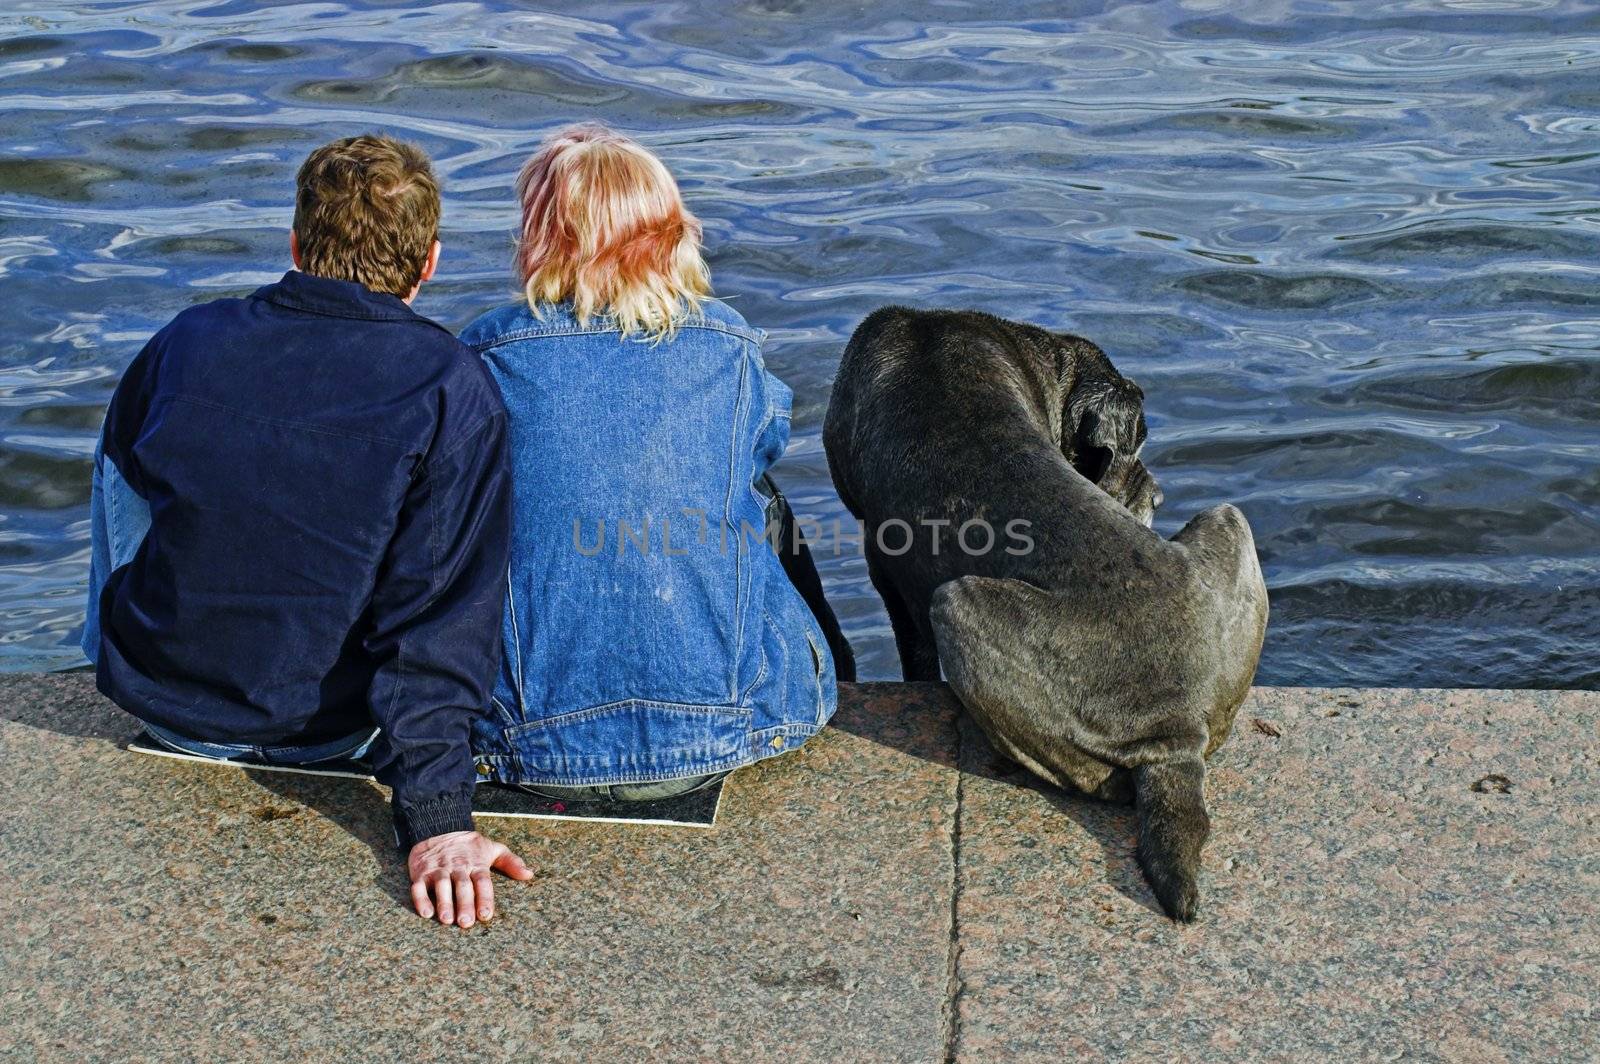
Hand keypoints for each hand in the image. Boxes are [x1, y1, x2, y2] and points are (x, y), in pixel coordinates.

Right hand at [407, 830, 532, 927]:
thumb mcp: (492, 849)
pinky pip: (418, 886)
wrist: (439, 826)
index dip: (484, 898)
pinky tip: (426, 913)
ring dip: (444, 903)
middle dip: (465, 904)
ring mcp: (438, 869)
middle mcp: (458, 867)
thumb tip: (529, 874)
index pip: (482, 882)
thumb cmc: (469, 846)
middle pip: (462, 886)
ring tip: (447, 919)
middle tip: (466, 922)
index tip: (486, 915)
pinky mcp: (421, 872)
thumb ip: (511, 862)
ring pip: (441, 886)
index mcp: (476, 863)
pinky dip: (420, 899)